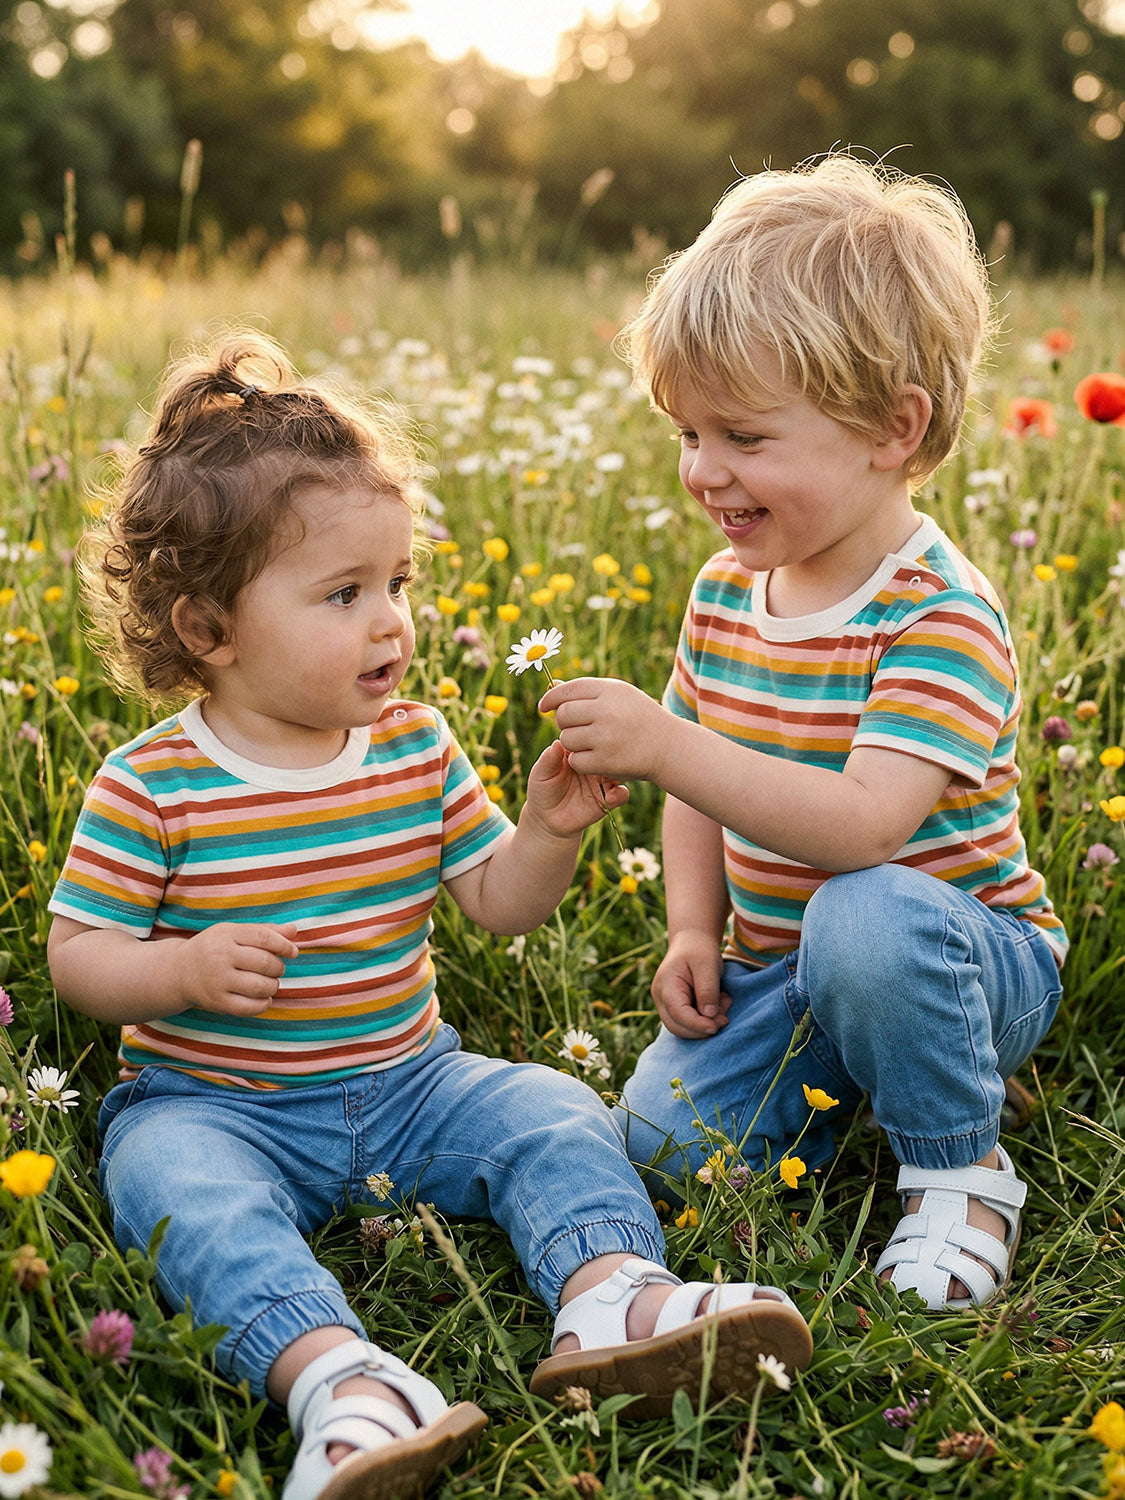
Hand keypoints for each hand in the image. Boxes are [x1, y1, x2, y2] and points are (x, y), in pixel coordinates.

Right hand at [173, 922, 299, 1015]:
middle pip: (265, 963)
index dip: (284, 945)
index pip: (264, 937)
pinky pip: (250, 1008)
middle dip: (279, 967)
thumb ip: (265, 931)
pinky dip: (264, 1004)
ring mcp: (217, 981)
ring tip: (269, 983)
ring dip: (273, 986)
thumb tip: (294, 931)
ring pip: (260, 987)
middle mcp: (220, 957)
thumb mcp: (235, 933)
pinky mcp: (216, 1002)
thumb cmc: (216, 948)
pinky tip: (263, 998)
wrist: (180, 972)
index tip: (292, 952)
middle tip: (276, 969)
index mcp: (227, 934)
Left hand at [525, 738, 628, 838]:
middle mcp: (594, 765)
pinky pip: (622, 794)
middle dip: (609, 753)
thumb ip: (549, 758)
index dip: (592, 738)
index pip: (590, 739)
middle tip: (601, 759)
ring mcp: (602, 782)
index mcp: (579, 753)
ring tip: (606, 778)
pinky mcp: (607, 800)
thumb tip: (557, 742)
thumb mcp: (541, 773)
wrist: (547, 819)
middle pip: (608, 753)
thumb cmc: (542, 790)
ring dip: (617, 772)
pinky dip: (620, 794)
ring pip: (618, 771)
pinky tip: (610, 796)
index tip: (591, 742)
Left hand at [537, 677, 667, 782]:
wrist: (669, 747)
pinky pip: (575, 760)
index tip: (543, 706)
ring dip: (573, 743)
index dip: (551, 698)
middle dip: (564, 723)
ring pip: (566, 739)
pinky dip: (580, 761)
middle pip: (563, 715)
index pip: (568, 690)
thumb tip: (553, 688)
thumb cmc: (640, 717)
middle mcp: (607, 711)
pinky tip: (594, 758)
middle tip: (577, 728)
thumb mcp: (619, 696)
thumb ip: (588, 692)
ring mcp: (606, 737)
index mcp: (610, 690)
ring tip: (590, 743)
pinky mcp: (606, 761)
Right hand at [652, 931, 729, 1037]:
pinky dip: (704, 1019)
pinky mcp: (675, 1007)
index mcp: (665, 985)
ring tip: (724, 1006)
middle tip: (725, 1019)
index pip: (678, 1014)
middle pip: (677, 1026)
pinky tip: (719, 1006)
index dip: (697, 1025)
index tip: (717, 1026)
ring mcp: (665, 1003)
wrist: (692, 941)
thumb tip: (709, 1016)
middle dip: (702, 1029)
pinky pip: (688, 1021)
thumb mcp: (707, 965)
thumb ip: (707, 990)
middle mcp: (660, 997)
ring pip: (682, 1027)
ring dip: (705, 1025)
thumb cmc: (699, 949)